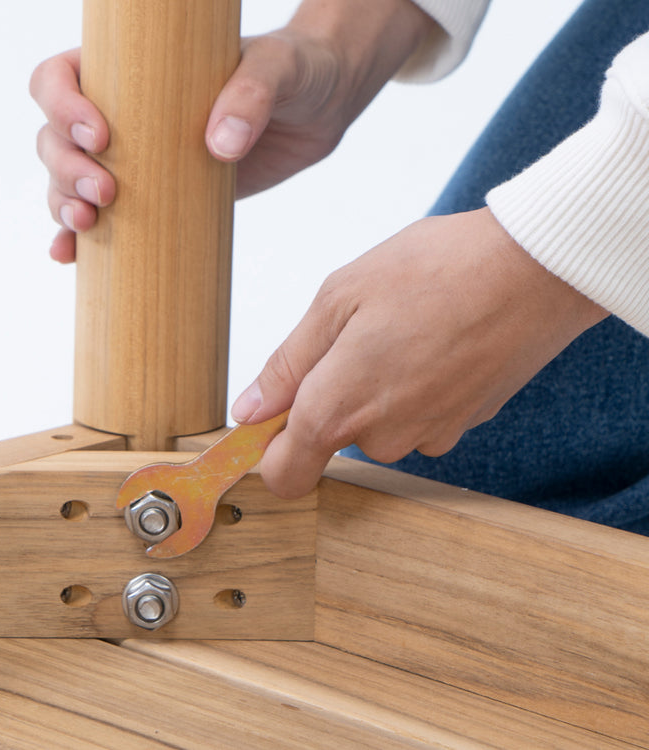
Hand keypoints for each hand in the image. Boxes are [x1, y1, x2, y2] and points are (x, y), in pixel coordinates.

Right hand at [30, 0, 434, 261]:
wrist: (317, 111)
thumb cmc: (293, 72)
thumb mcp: (278, 68)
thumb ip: (253, 93)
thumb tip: (220, 144)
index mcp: (128, 66)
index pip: (60, 77)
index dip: (62, 105)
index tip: (100, 136)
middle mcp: (118, 111)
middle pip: (54, 137)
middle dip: (66, 168)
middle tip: (106, 194)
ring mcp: (130, 158)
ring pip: (65, 180)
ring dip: (62, 204)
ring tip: (88, 226)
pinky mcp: (149, 196)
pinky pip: (96, 218)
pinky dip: (75, 239)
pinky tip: (68, 256)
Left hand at [230, 208, 608, 497]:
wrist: (538, 268)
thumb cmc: (436, 269)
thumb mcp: (338, 298)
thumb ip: (288, 365)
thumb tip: (249, 411)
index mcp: (339, 408)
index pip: (284, 475)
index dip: (268, 451)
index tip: (268, 418)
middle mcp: (383, 437)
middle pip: (332, 439)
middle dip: (331, 395)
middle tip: (355, 333)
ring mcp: (429, 435)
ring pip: (377, 425)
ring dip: (376, 387)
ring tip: (402, 329)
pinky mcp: (465, 425)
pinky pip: (418, 415)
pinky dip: (416, 386)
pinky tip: (435, 340)